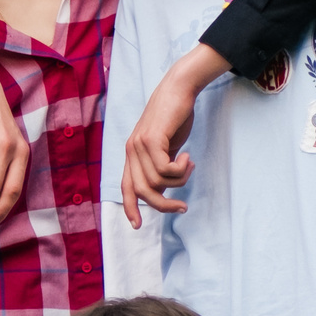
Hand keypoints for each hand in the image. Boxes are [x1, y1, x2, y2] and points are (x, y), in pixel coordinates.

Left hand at [120, 44, 227, 225]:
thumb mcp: (167, 147)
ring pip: (157, 181)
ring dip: (179, 180)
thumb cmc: (175, 118)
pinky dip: (180, 169)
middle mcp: (131, 151)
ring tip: (189, 165)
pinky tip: (188, 156)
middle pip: (142, 191)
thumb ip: (161, 167)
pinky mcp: (151, 138)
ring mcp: (138, 144)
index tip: (137, 226)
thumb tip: (162, 191)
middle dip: (163, 205)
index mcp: (132, 155)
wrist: (179, 89)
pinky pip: (165, 168)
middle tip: (183, 207)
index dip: (129, 208)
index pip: (125, 187)